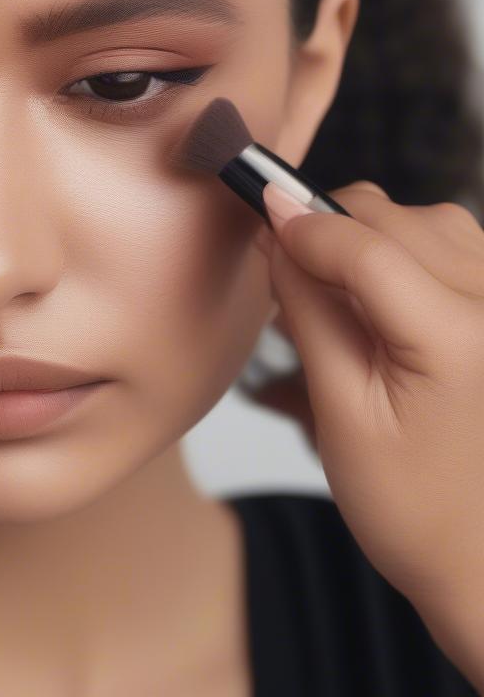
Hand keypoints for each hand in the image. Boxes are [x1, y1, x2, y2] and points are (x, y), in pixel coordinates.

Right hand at [250, 178, 483, 611]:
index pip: (365, 245)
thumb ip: (308, 311)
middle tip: (289, 276)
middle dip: (330, 230)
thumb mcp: (339, 413)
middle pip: (396, 219)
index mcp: (460, 337)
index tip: (256, 206)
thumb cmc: (416, 510)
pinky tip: (383, 298)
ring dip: (370, 239)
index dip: (300, 222)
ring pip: (428, 222)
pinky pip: (457, 246)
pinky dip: (407, 253)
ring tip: (336, 293)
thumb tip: (277, 235)